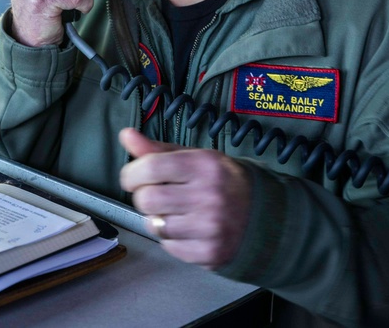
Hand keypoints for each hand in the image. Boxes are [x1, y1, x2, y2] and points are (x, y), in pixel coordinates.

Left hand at [119, 128, 250, 269]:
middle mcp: (209, 196)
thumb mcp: (194, 157)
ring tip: (176, 211)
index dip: (132, 173)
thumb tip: (126, 135)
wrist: (263, 215)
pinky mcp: (209, 253)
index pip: (149, 168)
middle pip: (146, 199)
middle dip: (144, 196)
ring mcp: (211, 227)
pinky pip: (168, 246)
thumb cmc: (221, 182)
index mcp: (205, 165)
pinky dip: (170, 238)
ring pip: (154, 225)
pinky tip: (187, 228)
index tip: (134, 176)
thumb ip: (157, 149)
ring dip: (157, 218)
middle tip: (158, 194)